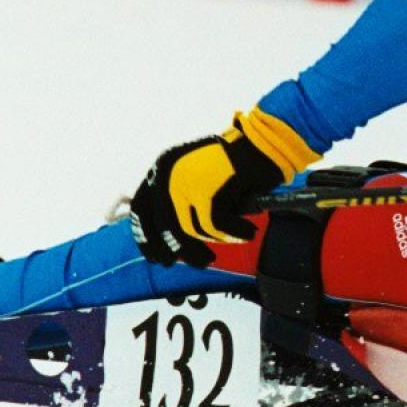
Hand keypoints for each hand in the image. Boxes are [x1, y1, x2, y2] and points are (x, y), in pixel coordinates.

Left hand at [129, 109, 319, 266]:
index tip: (156, 257)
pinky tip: (247, 232)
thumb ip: (180, 199)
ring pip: (191, 229)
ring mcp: (187, 180)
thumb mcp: (198, 175)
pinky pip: (216, 226)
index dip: (146, 238)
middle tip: (199, 262)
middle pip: (163, 226)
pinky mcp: (208, 189)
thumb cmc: (237, 165)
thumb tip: (169, 241)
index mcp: (162, 166)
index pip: (140, 209)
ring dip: (215, 240)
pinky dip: (234, 232)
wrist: (266, 144)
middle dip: (178, 250)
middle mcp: (168, 172)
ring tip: (233, 239)